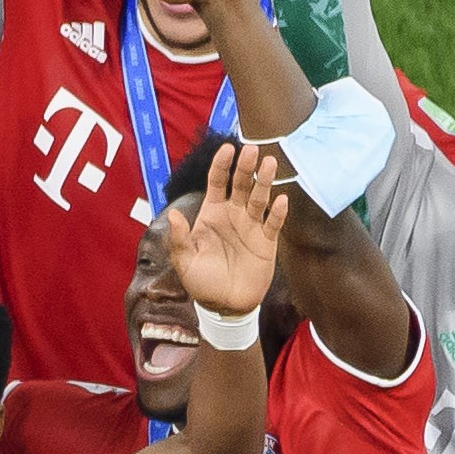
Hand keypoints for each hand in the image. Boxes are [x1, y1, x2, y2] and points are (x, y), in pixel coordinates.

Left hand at [161, 141, 292, 317]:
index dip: (221, 165)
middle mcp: (233, 215)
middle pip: (241, 185)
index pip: (217, 183)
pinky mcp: (267, 241)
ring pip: (259, 198)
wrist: (224, 305)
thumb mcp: (185, 261)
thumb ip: (179, 239)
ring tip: (270, 163)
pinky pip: (273, 223)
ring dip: (265, 182)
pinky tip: (281, 200)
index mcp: (211, 214)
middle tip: (251, 149)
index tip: (227, 148)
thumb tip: (173, 215)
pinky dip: (278, 213)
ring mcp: (251, 226)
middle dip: (245, 167)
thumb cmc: (201, 281)